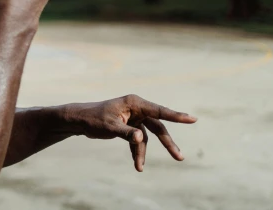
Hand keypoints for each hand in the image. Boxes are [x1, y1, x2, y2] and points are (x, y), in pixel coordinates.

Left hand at [60, 95, 197, 171]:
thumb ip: (126, 133)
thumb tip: (140, 139)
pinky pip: (138, 141)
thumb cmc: (93, 119)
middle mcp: (137, 109)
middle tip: (179, 158)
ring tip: (140, 168)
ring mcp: (134, 118)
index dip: (176, 116)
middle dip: (167, 143)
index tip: (192, 119)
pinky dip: (136, 152)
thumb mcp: (109, 127)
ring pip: (148, 137)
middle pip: (157, 127)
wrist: (80, 120)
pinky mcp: (129, 127)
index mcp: (134, 103)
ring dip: (144, 153)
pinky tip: (136, 164)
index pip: (159, 111)